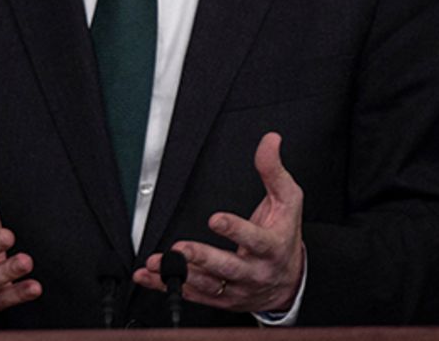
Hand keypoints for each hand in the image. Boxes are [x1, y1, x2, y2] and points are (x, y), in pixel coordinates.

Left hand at [133, 132, 303, 312]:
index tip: (216, 219)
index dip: (236, 231)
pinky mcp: (221, 298)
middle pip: (227, 267)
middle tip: (181, 248)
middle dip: (202, 258)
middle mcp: (253, 271)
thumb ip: (274, 171)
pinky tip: (150, 276)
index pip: (255, 240)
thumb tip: (270, 141)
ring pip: (207, 285)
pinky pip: (193, 294)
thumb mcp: (288, 200)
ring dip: (181, 273)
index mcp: (271, 247)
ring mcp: (236, 287)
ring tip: (160, 262)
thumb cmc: (283, 235)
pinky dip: (168, 286)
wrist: (288, 280)